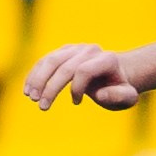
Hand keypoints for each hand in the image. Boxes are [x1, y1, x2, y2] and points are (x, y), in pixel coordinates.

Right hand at [24, 44, 141, 111]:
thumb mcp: (128, 97)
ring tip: (31, 98)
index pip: (84, 70)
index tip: (76, 103)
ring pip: (51, 60)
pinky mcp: (64, 51)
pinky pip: (45, 61)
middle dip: (51, 87)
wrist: (114, 76)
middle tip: (42, 107)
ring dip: (38, 79)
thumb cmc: (119, 90)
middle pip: (64, 66)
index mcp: (107, 59)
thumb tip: (100, 94)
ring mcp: (75, 49)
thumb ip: (119, 97)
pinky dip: (35, 75)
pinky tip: (27, 90)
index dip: (76, 88)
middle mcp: (90, 50)